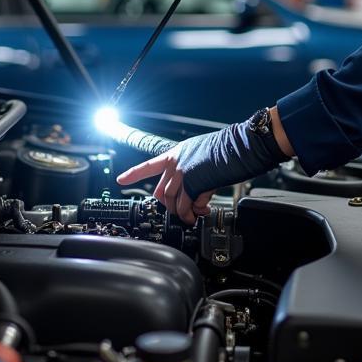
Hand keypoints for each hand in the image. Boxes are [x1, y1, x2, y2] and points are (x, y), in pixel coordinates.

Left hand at [115, 115, 286, 225]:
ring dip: (184, 212)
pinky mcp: (193, 183)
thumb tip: (192, 195)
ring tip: (195, 214)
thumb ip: (192, 173)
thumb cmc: (228, 150)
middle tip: (184, 211)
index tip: (120, 179)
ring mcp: (184, 172)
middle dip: (169, 207)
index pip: (149, 164)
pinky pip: (186, 206)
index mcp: (177, 153)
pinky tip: (201, 210)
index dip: (133, 173)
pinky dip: (193, 213)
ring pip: (173, 202)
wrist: (241, 147)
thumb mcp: (203, 156)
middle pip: (161, 192)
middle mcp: (177, 162)